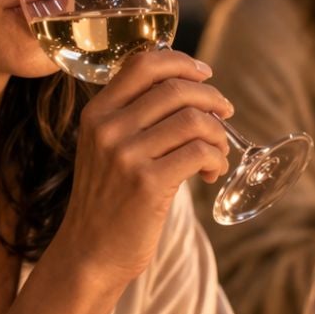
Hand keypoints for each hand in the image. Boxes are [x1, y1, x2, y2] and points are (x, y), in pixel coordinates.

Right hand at [55, 49, 232, 285]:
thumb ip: (132, 117)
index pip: (143, 64)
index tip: (205, 74)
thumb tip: (188, 87)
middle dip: (213, 100)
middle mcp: (107, 129)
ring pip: (195, 121)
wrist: (89, 251)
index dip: (182, 62)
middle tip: (225, 117)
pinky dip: (217, 160)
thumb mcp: (104, 149)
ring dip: (219, 134)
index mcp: (96, 114)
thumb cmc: (107, 199)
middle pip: (177, 89)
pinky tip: (210, 173)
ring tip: (217, 153)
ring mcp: (126, 156)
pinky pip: (201, 153)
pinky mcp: (148, 183)